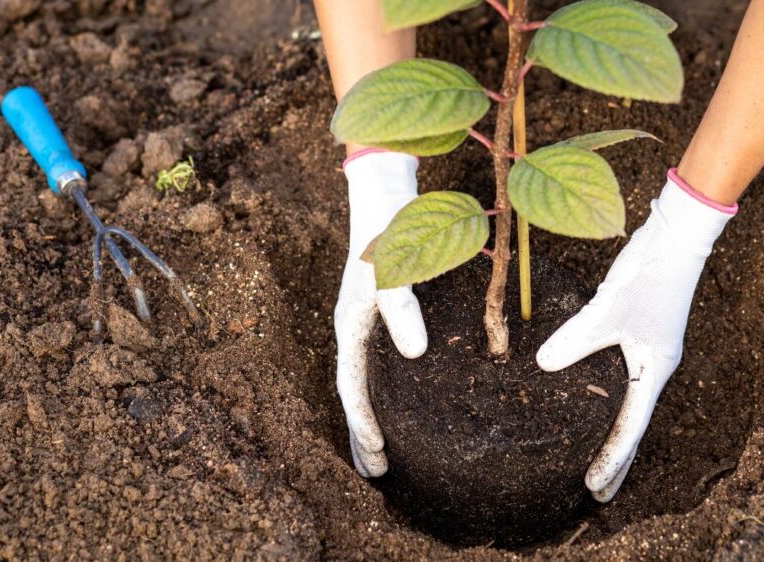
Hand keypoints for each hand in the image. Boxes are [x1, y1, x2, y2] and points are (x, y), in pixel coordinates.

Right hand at [335, 150, 427, 476]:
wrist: (384, 189)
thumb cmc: (386, 226)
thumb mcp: (392, 266)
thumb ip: (402, 307)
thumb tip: (414, 353)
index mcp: (349, 324)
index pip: (350, 386)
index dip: (362, 422)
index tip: (380, 455)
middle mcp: (354, 328)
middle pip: (354, 393)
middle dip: (362, 435)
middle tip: (379, 475)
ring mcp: (367, 322)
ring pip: (365, 382)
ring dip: (372, 418)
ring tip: (385, 454)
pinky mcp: (383, 313)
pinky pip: (379, 364)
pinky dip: (386, 392)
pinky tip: (404, 404)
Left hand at [537, 169, 735, 501]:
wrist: (677, 237)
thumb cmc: (646, 274)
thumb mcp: (605, 309)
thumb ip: (574, 338)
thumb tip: (542, 364)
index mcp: (655, 369)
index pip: (630, 429)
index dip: (611, 460)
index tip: (592, 489)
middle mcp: (658, 367)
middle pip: (637, 427)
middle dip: (619, 462)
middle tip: (599, 495)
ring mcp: (654, 352)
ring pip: (633, 407)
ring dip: (618, 436)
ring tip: (601, 463)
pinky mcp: (646, 335)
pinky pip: (630, 385)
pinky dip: (615, 406)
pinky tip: (598, 405)